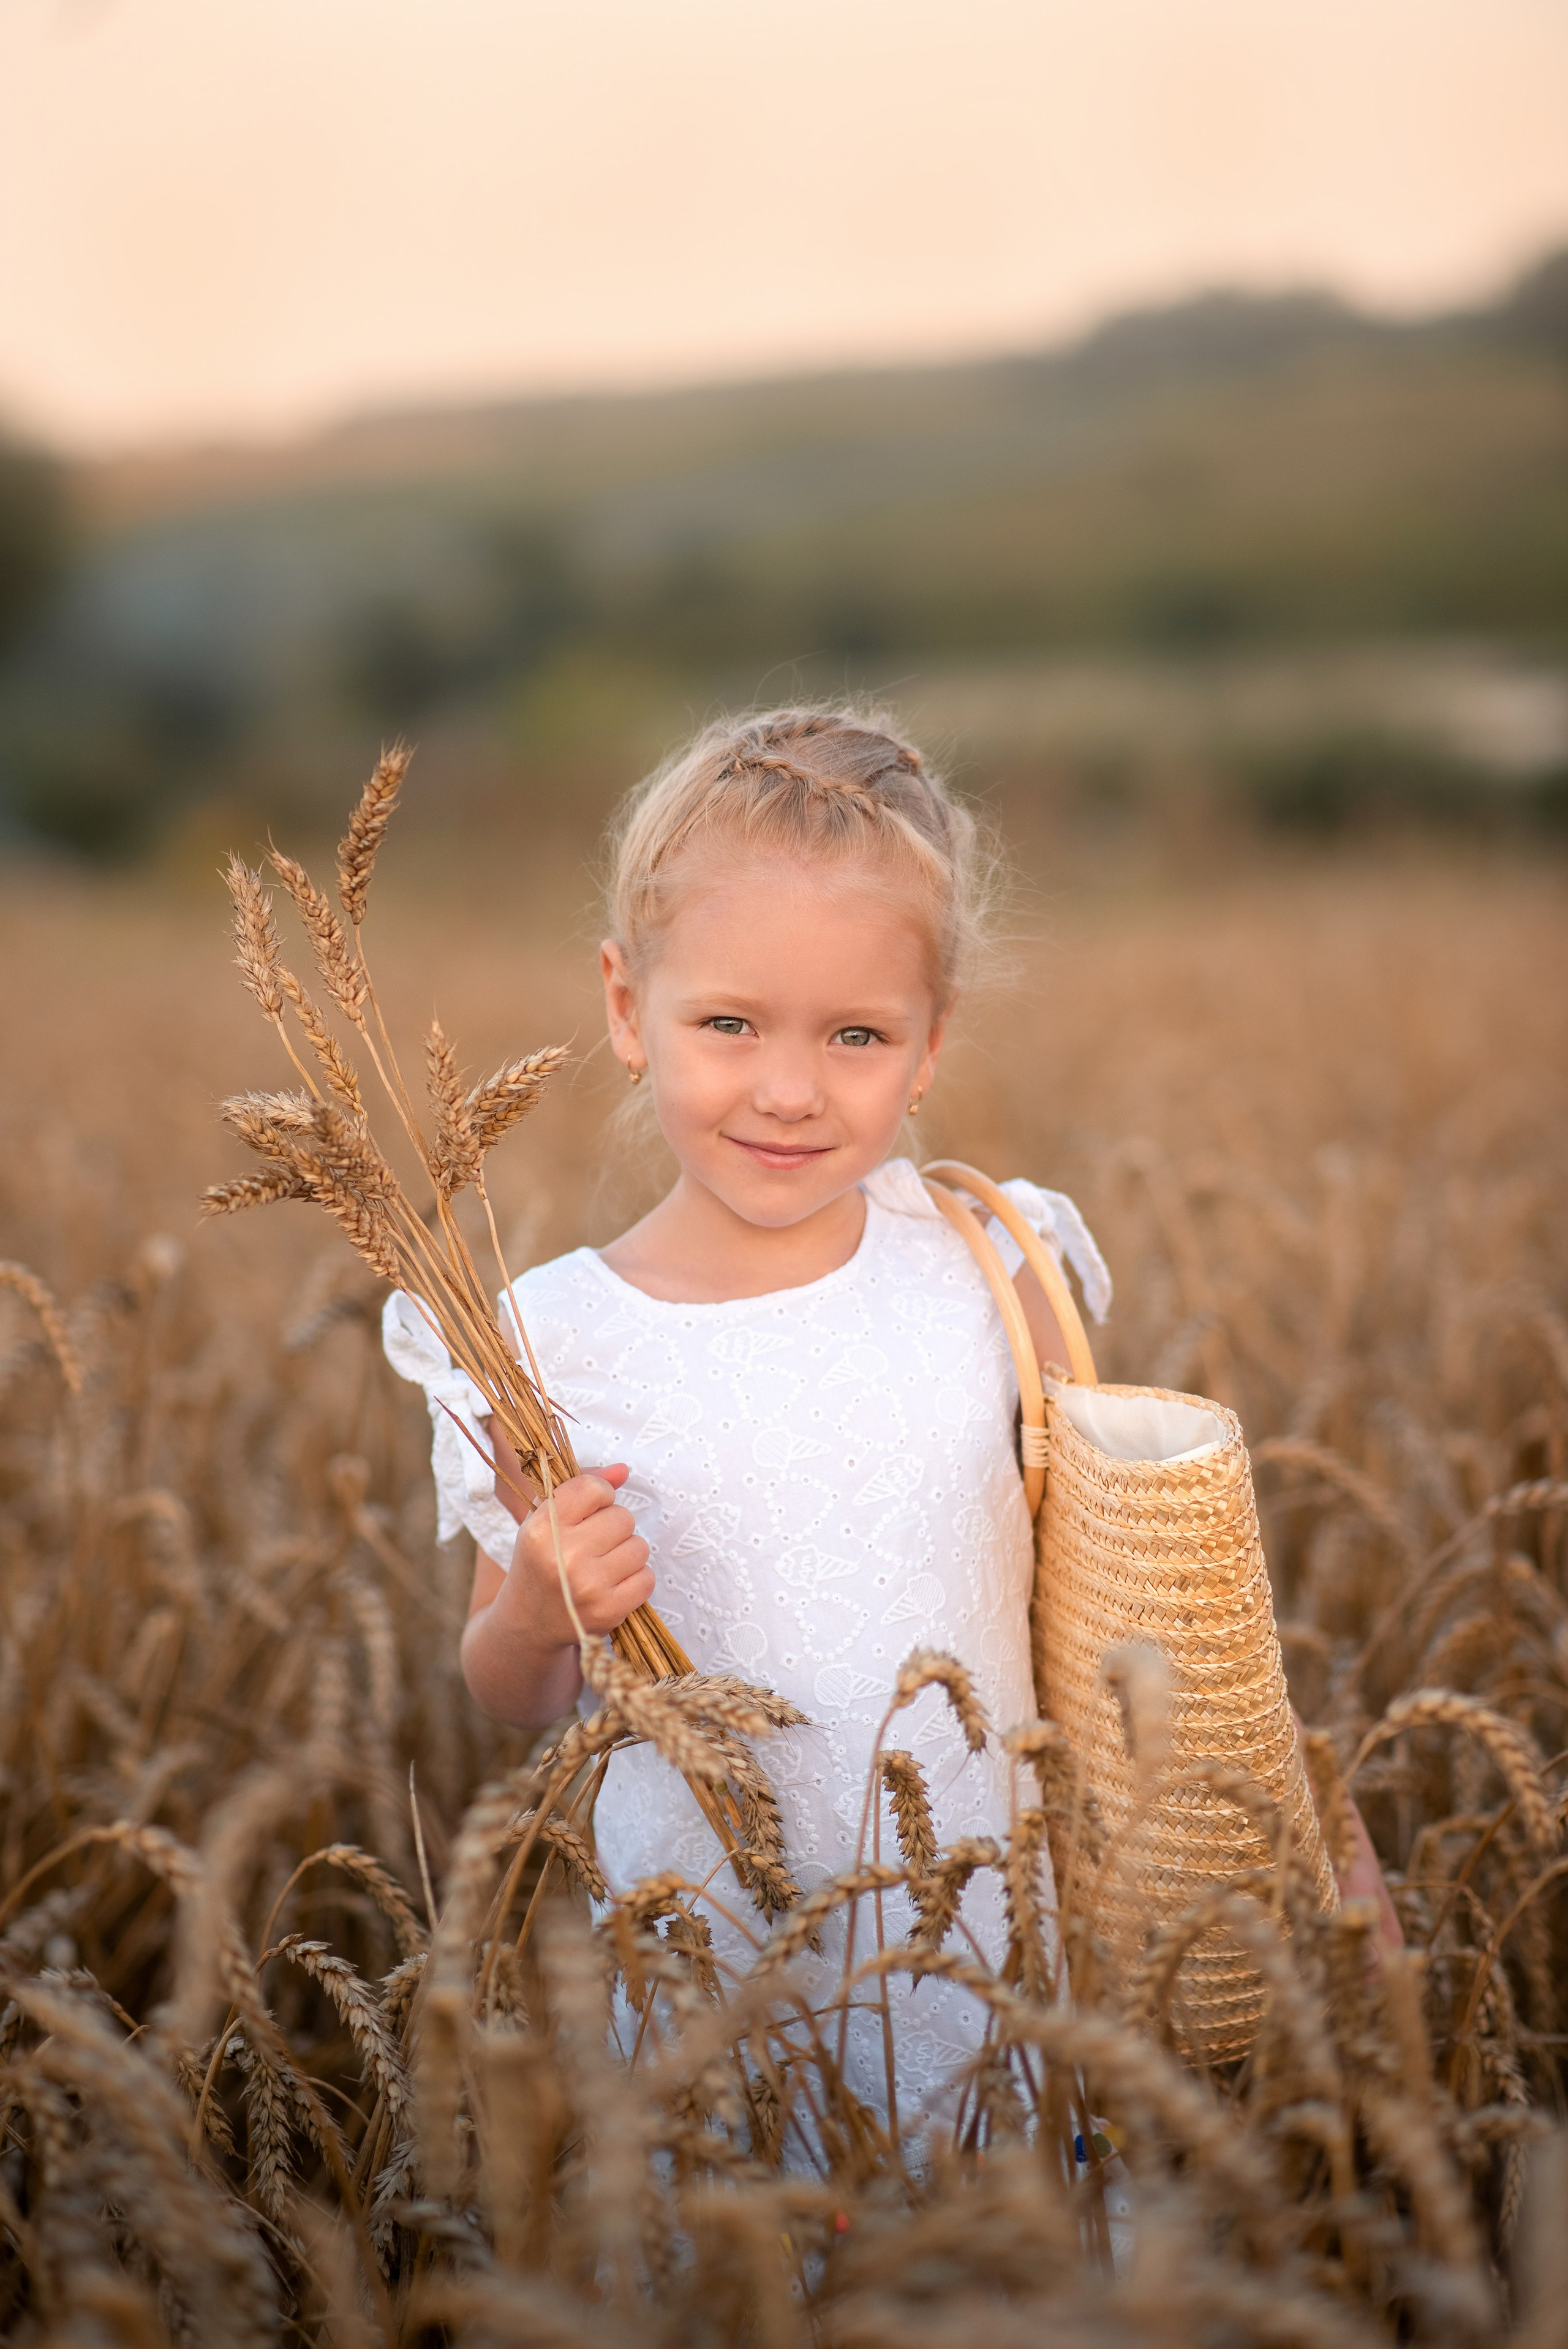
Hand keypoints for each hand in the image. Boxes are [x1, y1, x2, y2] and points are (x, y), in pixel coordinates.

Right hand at [508, 1463, 652, 1649]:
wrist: (527, 1622)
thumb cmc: (540, 1560)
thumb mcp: (545, 1518)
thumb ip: (581, 1486)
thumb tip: (624, 1470)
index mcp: (542, 1529)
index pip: (593, 1488)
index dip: (599, 1495)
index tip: (589, 1510)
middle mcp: (563, 1557)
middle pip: (622, 1517)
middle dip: (613, 1527)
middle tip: (592, 1544)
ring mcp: (588, 1587)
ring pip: (639, 1547)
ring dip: (626, 1552)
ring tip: (601, 1564)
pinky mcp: (608, 1611)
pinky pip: (647, 1578)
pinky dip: (635, 1579)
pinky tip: (612, 1584)